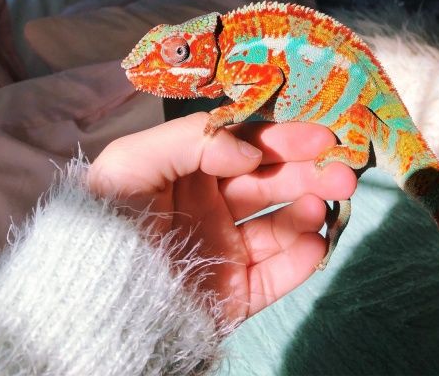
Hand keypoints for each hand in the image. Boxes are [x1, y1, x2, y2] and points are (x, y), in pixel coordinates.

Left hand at [88, 113, 356, 321]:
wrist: (95, 304)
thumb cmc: (108, 221)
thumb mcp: (133, 163)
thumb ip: (193, 140)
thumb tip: (250, 150)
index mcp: (188, 169)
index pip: (245, 145)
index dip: (282, 137)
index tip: (319, 134)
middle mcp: (212, 204)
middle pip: (270, 181)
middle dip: (308, 172)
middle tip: (343, 171)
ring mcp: (226, 248)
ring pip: (280, 224)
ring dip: (307, 211)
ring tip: (320, 206)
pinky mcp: (236, 292)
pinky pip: (277, 275)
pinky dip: (300, 260)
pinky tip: (314, 243)